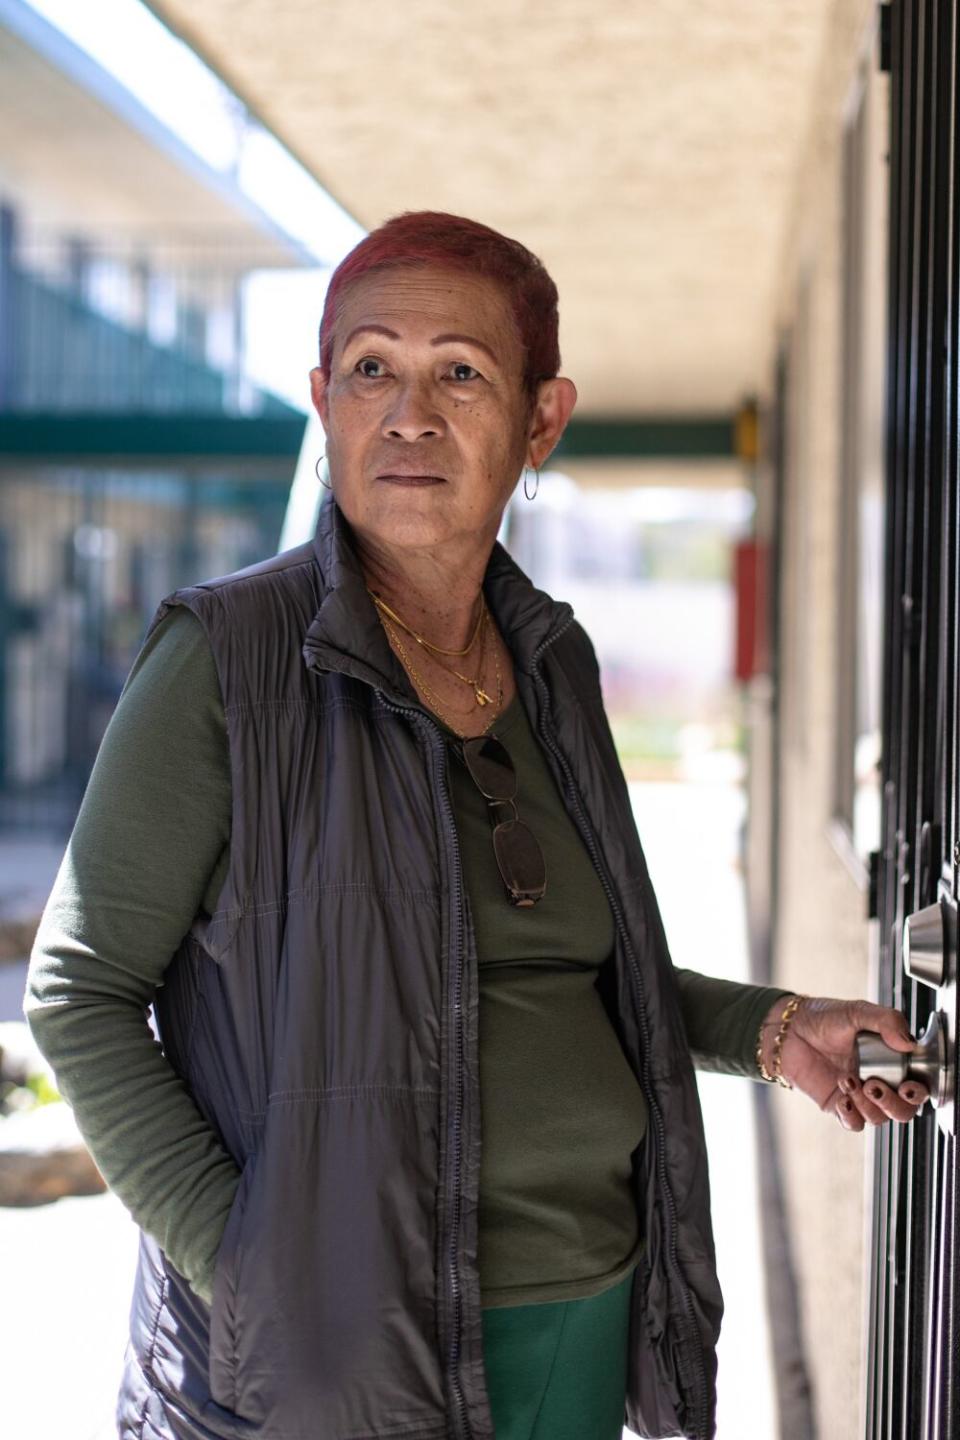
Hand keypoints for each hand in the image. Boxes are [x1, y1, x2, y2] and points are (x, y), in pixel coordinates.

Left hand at [759, 995, 928, 1129]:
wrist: (787, 1030)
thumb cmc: (822, 1018)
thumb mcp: (857, 1011)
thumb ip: (887, 1021)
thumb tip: (909, 1043)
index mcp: (891, 1060)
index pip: (917, 1084)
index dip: (918, 1092)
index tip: (909, 1086)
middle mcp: (879, 1080)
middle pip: (903, 1110)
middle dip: (894, 1104)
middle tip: (874, 1085)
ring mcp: (859, 1094)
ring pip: (879, 1118)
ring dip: (867, 1104)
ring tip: (848, 1079)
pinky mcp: (839, 1105)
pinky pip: (855, 1123)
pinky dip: (852, 1116)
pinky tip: (843, 1099)